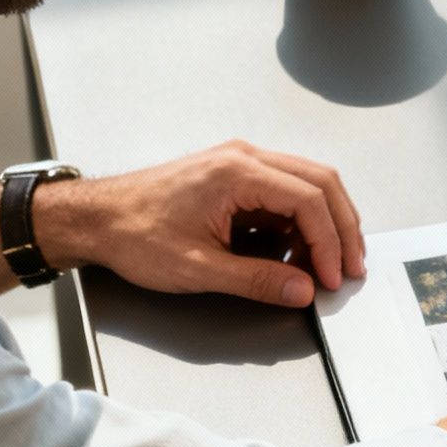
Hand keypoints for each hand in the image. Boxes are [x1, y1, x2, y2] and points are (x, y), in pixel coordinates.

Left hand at [33, 140, 365, 306]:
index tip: (333, 276)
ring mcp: (241, 163)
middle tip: (351, 266)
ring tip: (330, 262)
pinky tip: (299, 252)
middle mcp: (244, 158)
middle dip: (343, 227)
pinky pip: (286, 191)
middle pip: (321, 182)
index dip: (329, 242)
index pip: (308, 200)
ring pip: (309, 183)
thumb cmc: (133, 233)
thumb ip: (257, 280)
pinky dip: (302, 221)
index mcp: (237, 172)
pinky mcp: (236, 176)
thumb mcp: (197, 268)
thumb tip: (302, 289)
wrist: (95, 219)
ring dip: (326, 222)